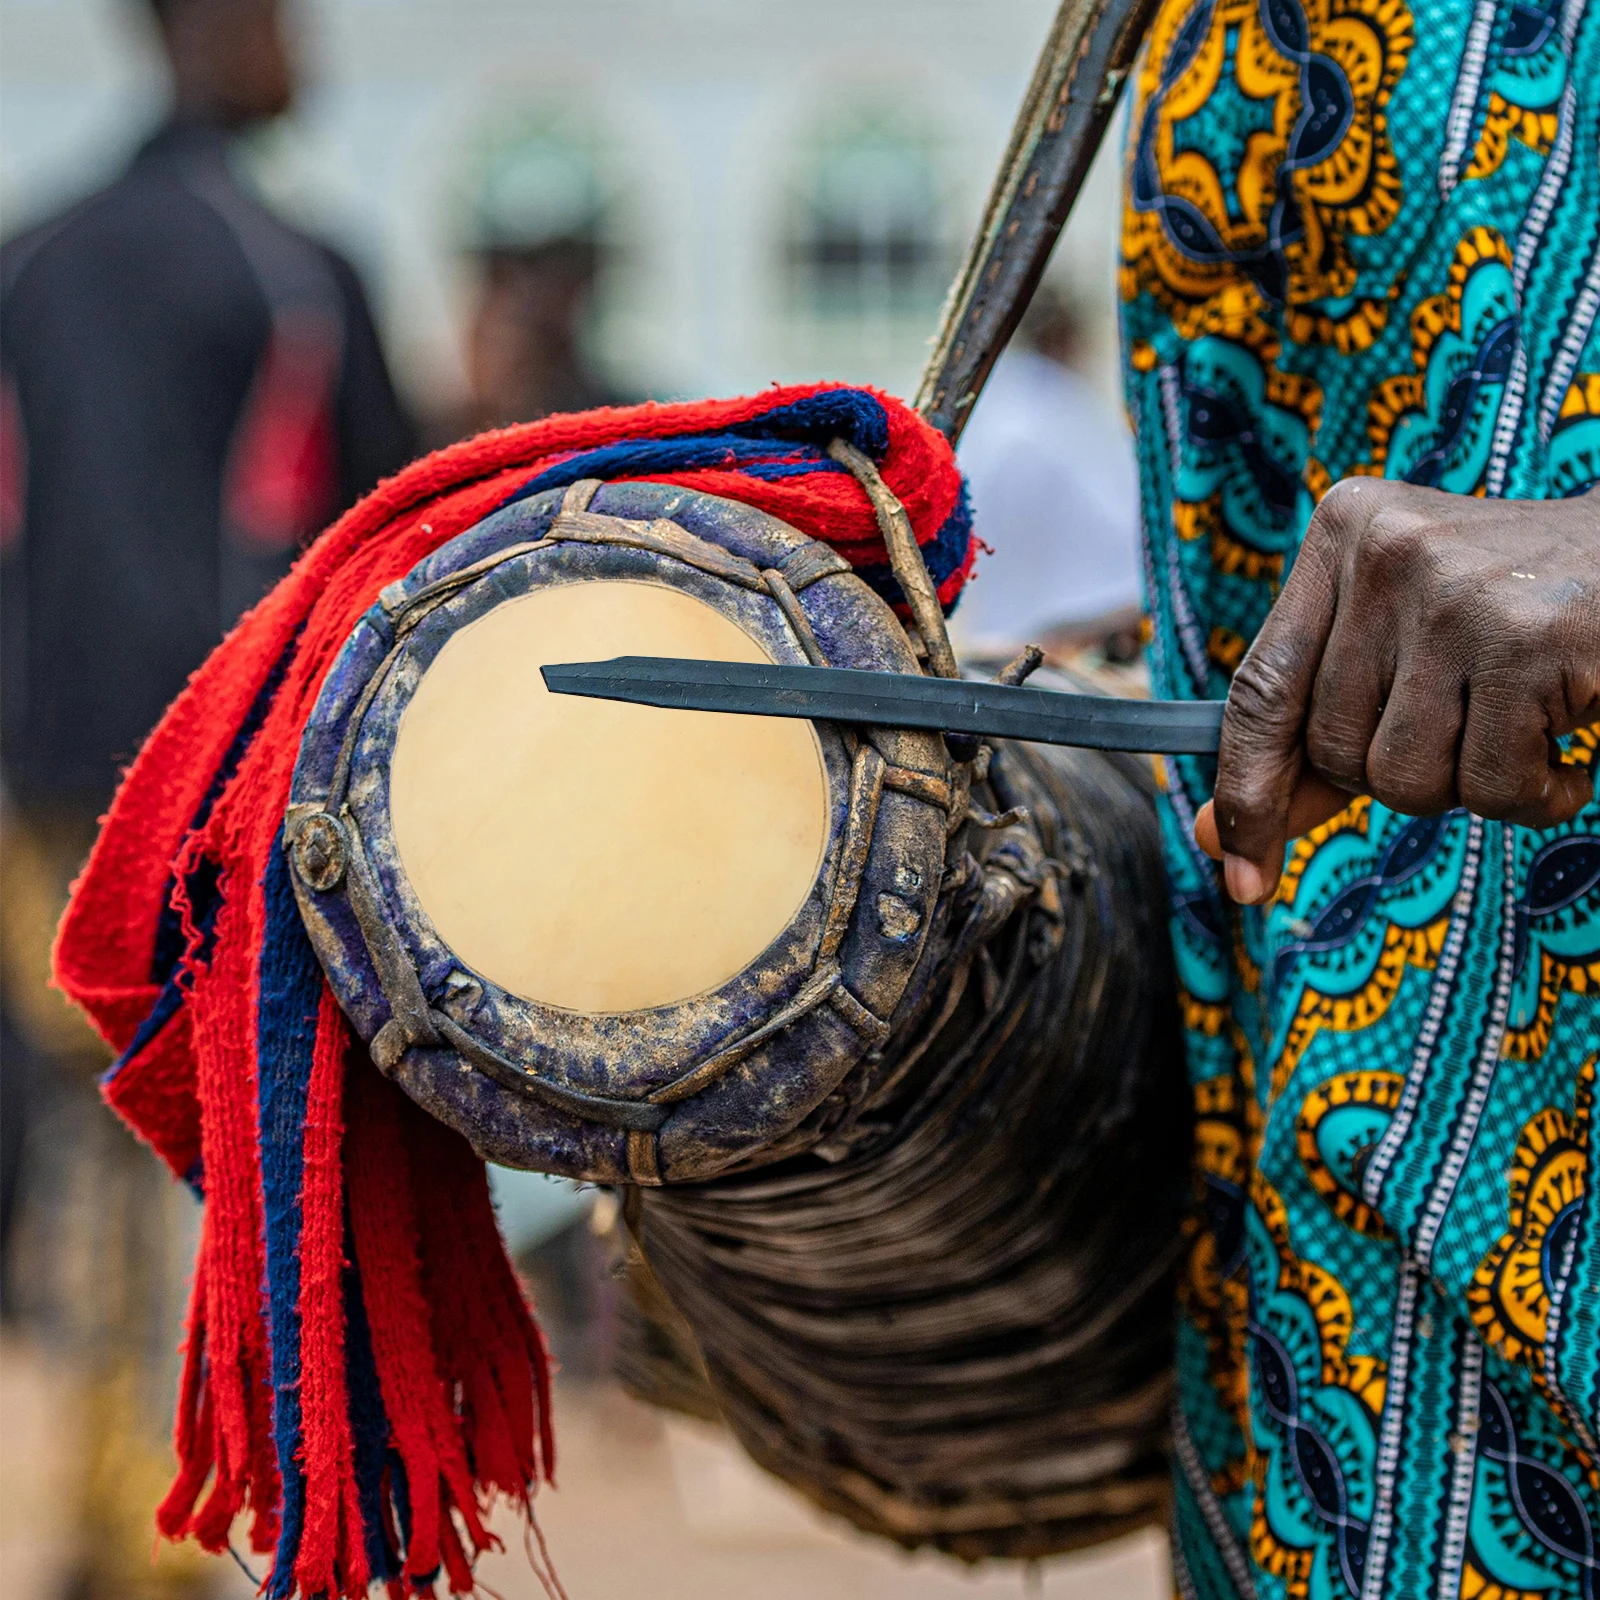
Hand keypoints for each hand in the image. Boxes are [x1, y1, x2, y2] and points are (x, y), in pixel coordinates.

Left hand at [1193, 479, 1599, 903]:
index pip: (1259, 690)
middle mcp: (1385, 551)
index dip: (1244, 789)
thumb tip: (1221, 839)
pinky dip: (1536, 797)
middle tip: (1466, 725)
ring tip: (1518, 729)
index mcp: (1341, 535)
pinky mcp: (1529, 643)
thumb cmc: (1516, 617)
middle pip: (1333, 749)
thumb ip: (1315, 738)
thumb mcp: (1404, 648)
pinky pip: (1490, 787)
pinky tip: (1568, 747)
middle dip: (1396, 774)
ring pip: (1402, 779)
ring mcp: (1455, 594)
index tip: (1238, 865)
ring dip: (1465, 788)